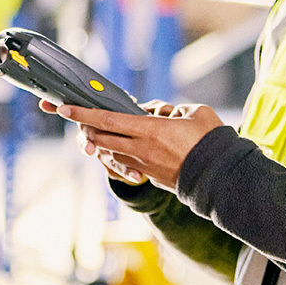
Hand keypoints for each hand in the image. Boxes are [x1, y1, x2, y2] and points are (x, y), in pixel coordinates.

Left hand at [49, 98, 222, 190]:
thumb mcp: (193, 112)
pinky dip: (116, 152)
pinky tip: (116, 145)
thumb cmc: (211, 141)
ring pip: (110, 151)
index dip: (83, 113)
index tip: (65, 107)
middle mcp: (140, 148)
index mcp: (149, 130)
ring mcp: (143, 164)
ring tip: (93, 130)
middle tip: (73, 116)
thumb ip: (169, 108)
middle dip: (84, 127)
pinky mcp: (148, 175)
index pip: (107, 120)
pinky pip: (124, 162)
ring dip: (98, 141)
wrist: (220, 177)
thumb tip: (153, 111)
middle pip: (101, 137)